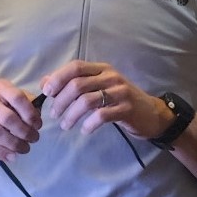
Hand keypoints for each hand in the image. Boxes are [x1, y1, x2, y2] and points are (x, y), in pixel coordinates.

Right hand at [0, 80, 41, 159]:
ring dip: (14, 144)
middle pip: (8, 118)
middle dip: (24, 132)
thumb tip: (38, 116)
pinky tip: (11, 157)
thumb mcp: (8, 96)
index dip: (30, 114)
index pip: (17, 98)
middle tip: (34, 139)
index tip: (38, 126)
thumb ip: (25, 103)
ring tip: (24, 149)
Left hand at [40, 61, 169, 139]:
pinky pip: (101, 115)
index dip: (58, 78)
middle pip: (77, 85)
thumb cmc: (119, 100)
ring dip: (71, 114)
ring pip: (86, 100)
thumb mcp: (98, 87)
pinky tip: (84, 130)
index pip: (75, 66)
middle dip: (61, 101)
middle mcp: (110, 76)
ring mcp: (120, 92)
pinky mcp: (126, 108)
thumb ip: (73, 83)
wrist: (151, 114)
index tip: (48, 93)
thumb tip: (46, 82)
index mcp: (101, 69)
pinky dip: (89, 124)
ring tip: (65, 125)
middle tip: (54, 114)